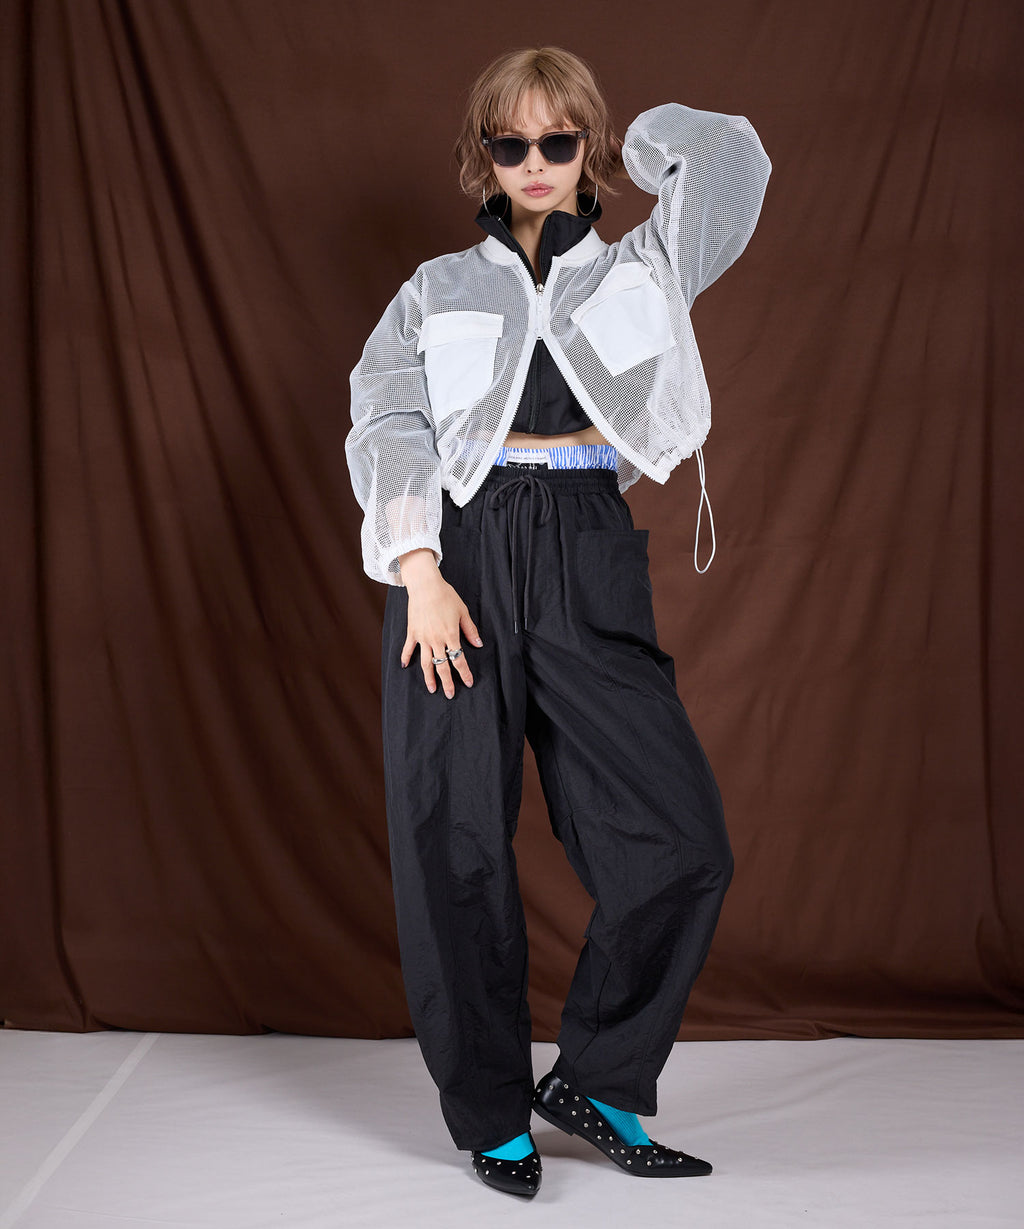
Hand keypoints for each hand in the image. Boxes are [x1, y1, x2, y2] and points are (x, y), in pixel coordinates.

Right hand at [399, 552, 482, 698]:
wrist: (425, 585)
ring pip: (426, 663)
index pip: (459, 660)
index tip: (469, 683)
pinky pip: (408, 649)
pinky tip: (405, 666)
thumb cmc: (446, 596)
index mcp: (451, 635)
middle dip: (447, 682)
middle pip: (443, 666)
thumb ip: (470, 630)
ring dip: (429, 678)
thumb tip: (479, 644)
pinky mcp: (412, 632)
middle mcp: (436, 640)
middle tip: (450, 694)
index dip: (465, 673)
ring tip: (432, 689)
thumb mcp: (463, 612)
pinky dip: (406, 658)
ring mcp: (422, 638)